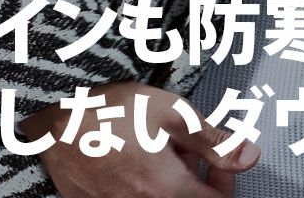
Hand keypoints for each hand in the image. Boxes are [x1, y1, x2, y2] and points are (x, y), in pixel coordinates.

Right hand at [19, 80, 259, 197]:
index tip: (220, 160)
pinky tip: (136, 156)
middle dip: (197, 177)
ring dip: (171, 180)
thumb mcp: (172, 113)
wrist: (52, 123)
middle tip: (190, 149)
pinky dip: (145, 184)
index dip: (226, 181)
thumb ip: (214, 140)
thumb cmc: (109, 113)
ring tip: (161, 147)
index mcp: (168, 191)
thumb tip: (251, 156)